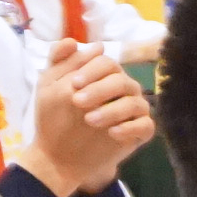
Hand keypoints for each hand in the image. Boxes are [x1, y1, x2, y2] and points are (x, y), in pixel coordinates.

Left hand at [20, 42, 152, 195]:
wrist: (57, 155)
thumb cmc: (54, 118)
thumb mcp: (49, 87)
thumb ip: (59, 62)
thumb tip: (76, 41)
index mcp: (104, 76)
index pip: (107, 63)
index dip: (92, 70)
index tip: (74, 84)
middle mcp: (123, 90)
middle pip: (122, 80)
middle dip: (100, 90)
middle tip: (78, 102)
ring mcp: (133, 112)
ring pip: (136, 103)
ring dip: (112, 110)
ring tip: (89, 120)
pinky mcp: (139, 133)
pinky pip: (146, 125)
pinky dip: (130, 127)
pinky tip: (112, 133)